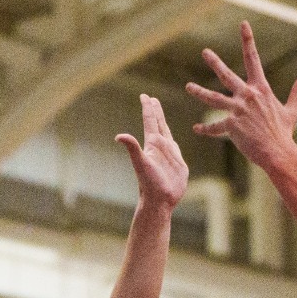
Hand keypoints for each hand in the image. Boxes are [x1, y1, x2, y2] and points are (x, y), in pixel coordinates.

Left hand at [117, 94, 187, 212]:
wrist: (160, 201)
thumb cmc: (150, 184)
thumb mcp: (141, 164)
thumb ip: (132, 148)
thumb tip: (119, 136)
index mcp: (152, 144)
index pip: (150, 121)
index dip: (148, 108)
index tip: (145, 96)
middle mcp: (159, 147)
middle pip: (157, 124)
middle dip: (155, 111)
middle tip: (151, 99)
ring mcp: (168, 155)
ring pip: (166, 133)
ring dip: (163, 123)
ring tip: (161, 114)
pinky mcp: (177, 163)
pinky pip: (175, 148)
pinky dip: (173, 139)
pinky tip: (171, 139)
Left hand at [185, 22, 296, 172]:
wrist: (278, 152)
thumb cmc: (284, 132)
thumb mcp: (291, 110)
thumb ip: (296, 92)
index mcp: (261, 89)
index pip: (253, 59)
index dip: (247, 40)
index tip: (243, 24)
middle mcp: (248, 96)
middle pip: (226, 75)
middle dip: (214, 62)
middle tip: (205, 52)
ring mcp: (238, 110)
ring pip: (214, 98)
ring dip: (199, 92)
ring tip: (188, 86)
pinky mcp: (231, 126)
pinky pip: (215, 127)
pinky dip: (206, 129)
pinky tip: (196, 129)